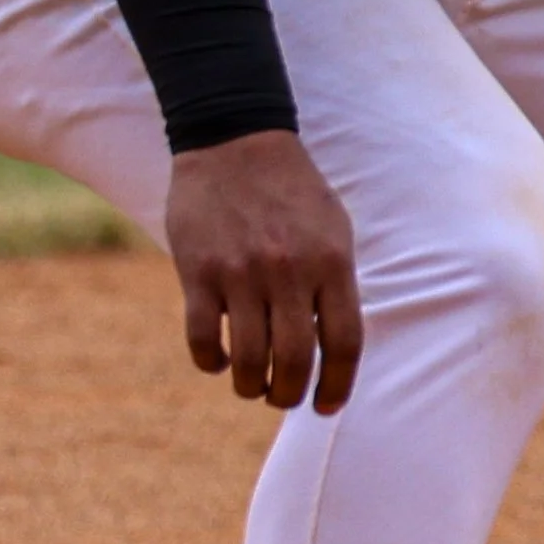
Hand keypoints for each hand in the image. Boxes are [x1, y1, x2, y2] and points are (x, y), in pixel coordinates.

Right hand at [164, 132, 362, 413]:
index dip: (338, 386)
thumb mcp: (334, 229)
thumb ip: (337, 285)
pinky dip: (211, 362)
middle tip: (281, 398)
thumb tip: (335, 351)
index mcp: (332, 262)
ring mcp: (242, 272)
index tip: (327, 405)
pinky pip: (204, 339)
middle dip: (288, 395)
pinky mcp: (199, 271)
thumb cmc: (292, 192)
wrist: (235, 139)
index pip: (344, 344)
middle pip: (295, 361)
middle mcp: (289, 271)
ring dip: (249, 386)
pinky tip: (218, 359)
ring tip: (250, 385)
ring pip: (248, 359)